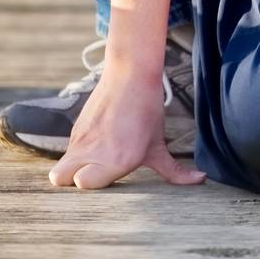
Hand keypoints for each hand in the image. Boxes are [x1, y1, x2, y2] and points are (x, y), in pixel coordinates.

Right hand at [47, 69, 204, 190]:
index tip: (104, 178)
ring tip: (93, 161)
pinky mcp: (76, 128)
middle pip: (59, 179)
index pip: (82, 185)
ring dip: (72, 167)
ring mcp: (81, 138)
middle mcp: (93, 151)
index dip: (90, 184)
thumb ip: (174, 171)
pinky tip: (98, 140)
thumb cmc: (147, 111)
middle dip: (70, 181)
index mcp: (116, 160)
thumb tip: (201, 180)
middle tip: (90, 174)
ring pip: (60, 166)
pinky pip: (69, 148)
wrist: (131, 73)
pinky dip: (78, 151)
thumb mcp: (158, 145)